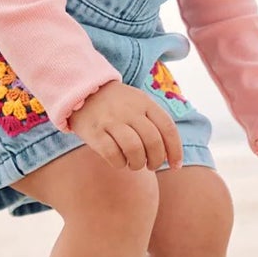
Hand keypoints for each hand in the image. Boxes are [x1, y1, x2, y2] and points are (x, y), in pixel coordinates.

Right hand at [69, 79, 184, 172]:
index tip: (175, 165)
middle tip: (151, 165)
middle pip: (153, 141)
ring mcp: (111, 120)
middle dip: (156, 160)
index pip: (168, 128)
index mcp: (144, 102)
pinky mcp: (94, 131)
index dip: (175, 150)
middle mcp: (129, 110)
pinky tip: (119, 161)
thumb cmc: (117, 104)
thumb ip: (155, 123)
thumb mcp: (139, 103)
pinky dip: (119, 163)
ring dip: (138, 163)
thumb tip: (171, 155)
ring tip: (134, 164)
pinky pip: (112, 154)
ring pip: (134, 149)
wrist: (82, 91)